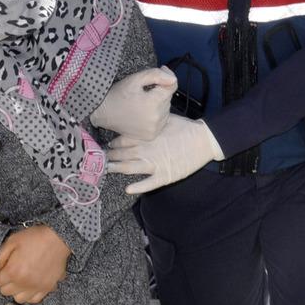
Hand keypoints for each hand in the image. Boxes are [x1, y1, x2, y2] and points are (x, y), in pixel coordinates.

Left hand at [0, 225, 70, 304]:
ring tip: (18, 281)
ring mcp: (36, 287)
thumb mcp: (12, 241)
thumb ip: (0, 256)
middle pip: (5, 292)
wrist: (57, 238)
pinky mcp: (47, 288)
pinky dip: (30, 295)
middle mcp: (24, 283)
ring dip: (16, 291)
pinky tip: (29, 286)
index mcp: (13, 271)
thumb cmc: (35, 238)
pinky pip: (35, 300)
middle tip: (8, 274)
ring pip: (19, 299)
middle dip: (4, 283)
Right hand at [90, 66, 176, 140]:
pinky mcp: (150, 136)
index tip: (154, 77)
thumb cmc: (118, 94)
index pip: (172, 86)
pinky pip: (161, 122)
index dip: (164, 78)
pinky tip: (143, 112)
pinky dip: (155, 116)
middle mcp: (157, 119)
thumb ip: (156, 75)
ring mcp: (154, 129)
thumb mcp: (135, 79)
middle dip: (159, 92)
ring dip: (158, 104)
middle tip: (143, 91)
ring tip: (142, 103)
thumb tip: (173, 79)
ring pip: (166, 110)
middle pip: (168, 99)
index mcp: (153, 103)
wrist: (102, 112)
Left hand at [107, 114, 223, 193]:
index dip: (114, 143)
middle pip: (123, 154)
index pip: (123, 140)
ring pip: (130, 168)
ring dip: (117, 169)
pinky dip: (138, 187)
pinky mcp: (165, 176)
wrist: (204, 140)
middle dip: (111, 156)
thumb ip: (150, 122)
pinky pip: (148, 183)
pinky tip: (128, 189)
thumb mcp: (165, 119)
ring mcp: (155, 164)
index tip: (107, 145)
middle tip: (100, 159)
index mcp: (146, 136)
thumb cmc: (186, 128)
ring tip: (107, 170)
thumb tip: (138, 115)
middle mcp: (147, 150)